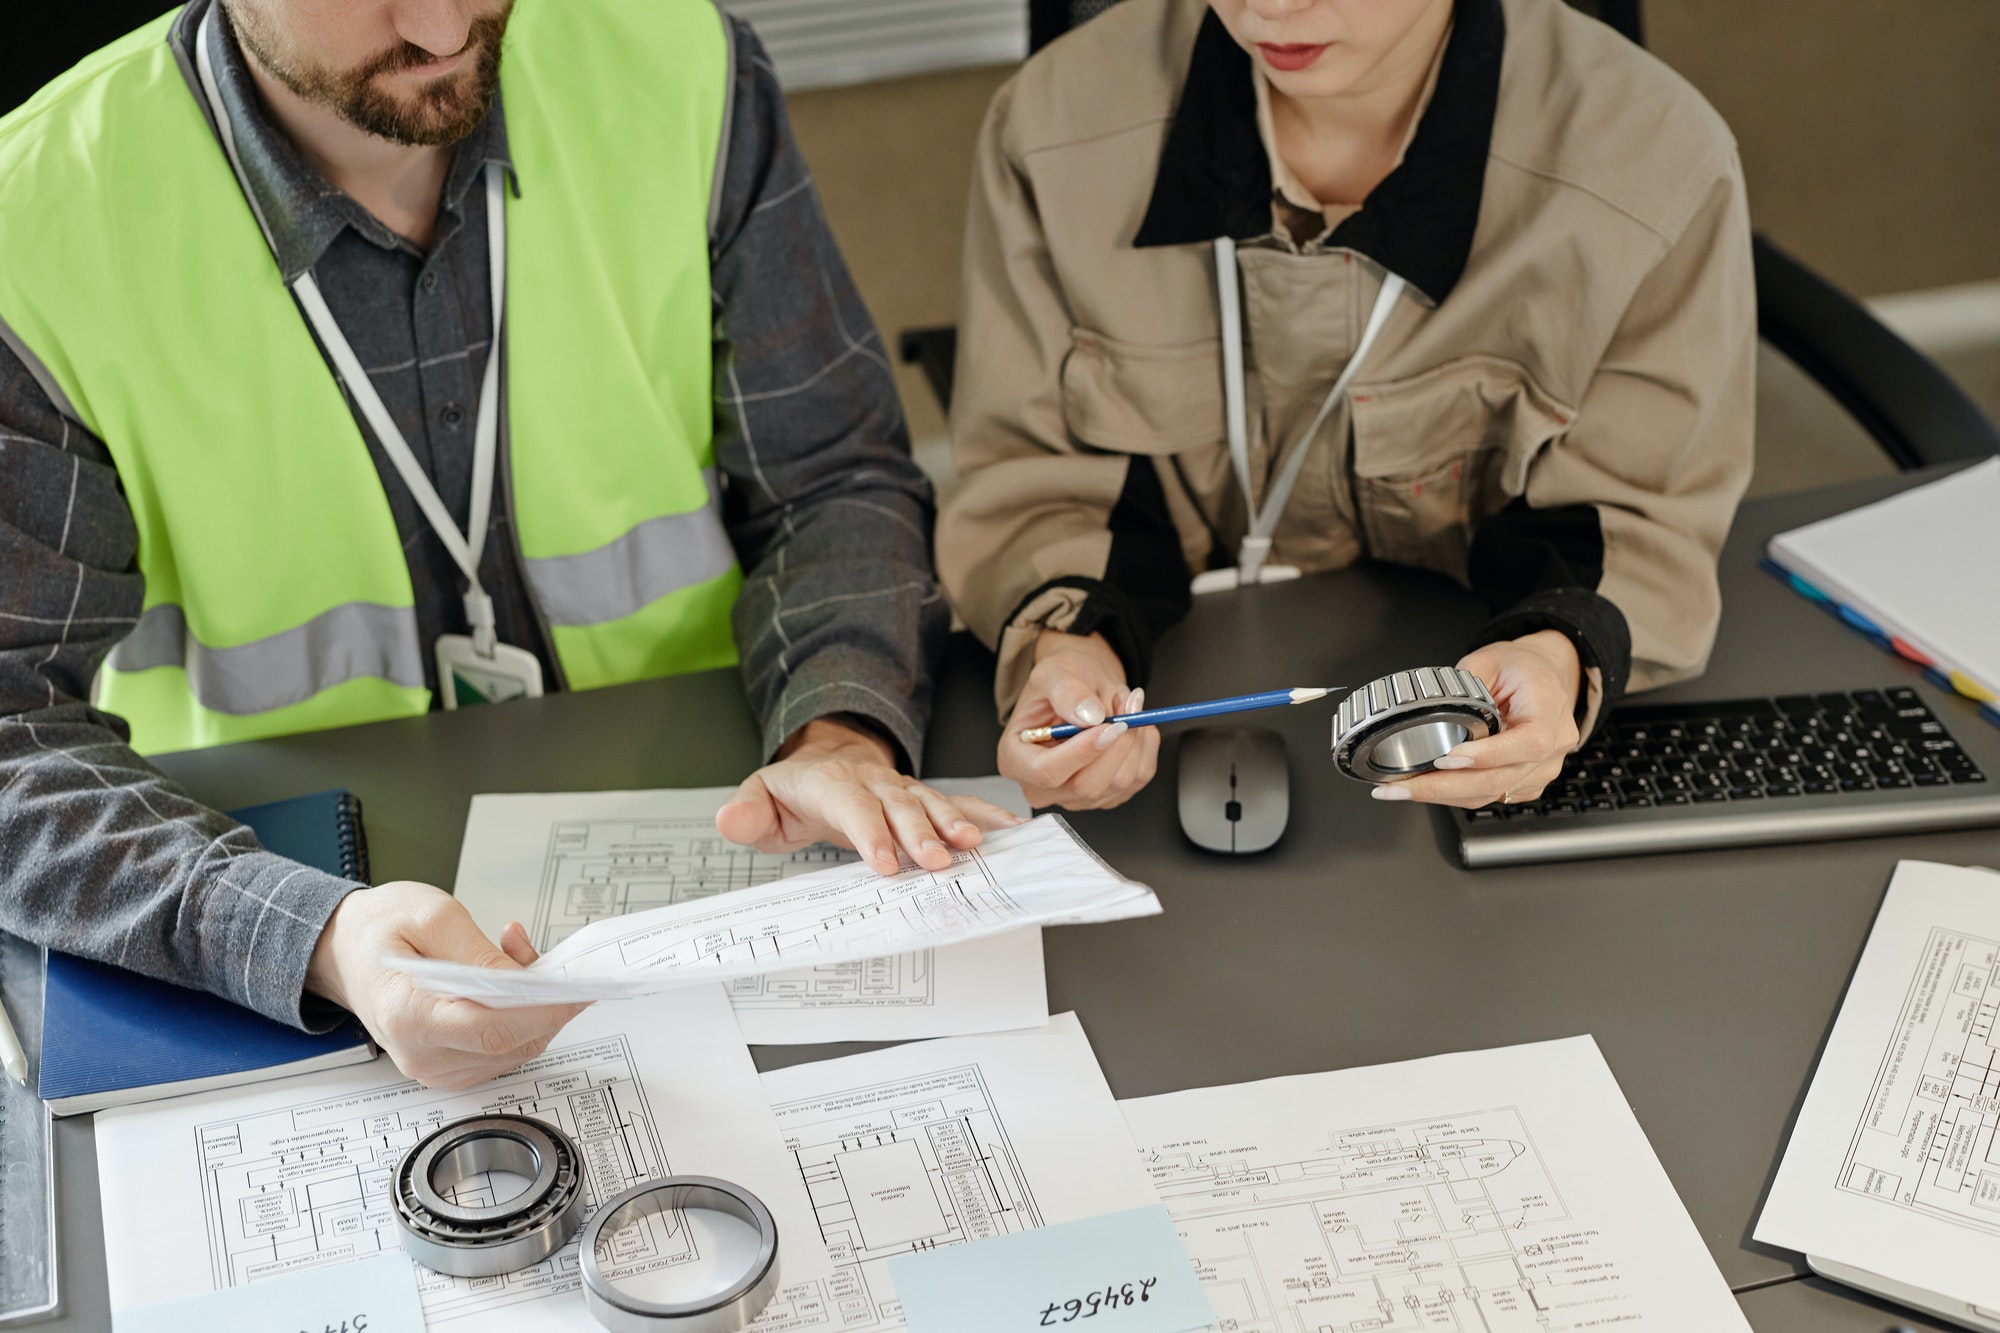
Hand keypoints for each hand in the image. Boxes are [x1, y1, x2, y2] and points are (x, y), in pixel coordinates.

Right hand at [306, 882, 588, 1089]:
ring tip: (515, 955)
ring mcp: (434, 1066)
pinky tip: (508, 981)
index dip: (543, 1013)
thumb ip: (479, 954)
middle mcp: (420, 1054)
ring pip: (514, 1050)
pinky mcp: (449, 1064)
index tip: (578, 991)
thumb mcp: (432, 917)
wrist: (344, 950)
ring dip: (534, 1007)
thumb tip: (523, 982)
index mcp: (408, 1016)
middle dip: (548, 1005)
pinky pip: (502, 1050)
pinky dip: (520, 1017)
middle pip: (510, 1045)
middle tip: (561, 963)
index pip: (491, 1030)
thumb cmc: (378, 930)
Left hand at [716, 717, 1024, 874]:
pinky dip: (985, 815)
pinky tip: (1009, 829)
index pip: (853, 810)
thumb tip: (728, 819)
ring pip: (932, 803)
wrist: (828, 761)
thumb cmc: (796, 792)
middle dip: (921, 833)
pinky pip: (958, 804)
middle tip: (938, 861)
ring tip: (974, 846)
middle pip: (901, 808)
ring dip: (955, 824)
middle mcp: (874, 784)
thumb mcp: (760, 799)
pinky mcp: (925, 799)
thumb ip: (747, 813)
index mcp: (832, 785)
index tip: (885, 864)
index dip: (871, 836)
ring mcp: (904, 789)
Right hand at [997, 631, 1160, 809]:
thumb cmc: (1061, 682)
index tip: (1107, 724)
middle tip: (1126, 703)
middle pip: (1087, 785)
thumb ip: (1067, 691)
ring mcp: (1077, 796)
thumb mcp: (1054, 671)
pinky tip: (1130, 724)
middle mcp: (1043, 787)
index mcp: (1016, 759)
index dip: (1082, 751)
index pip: (1046, 772)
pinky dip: (1144, 744)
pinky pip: (1139, 775)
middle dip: (1116, 743)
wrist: (1082, 689)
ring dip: (1134, 737)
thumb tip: (1089, 716)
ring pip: (1120, 781)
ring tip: (1122, 705)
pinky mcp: (1109, 795)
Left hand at [1372, 630, 1582, 808]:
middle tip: (1402, 785)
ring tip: (1403, 788)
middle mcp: (1553, 746)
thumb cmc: (1523, 666)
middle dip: (1444, 787)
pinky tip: (1428, 788)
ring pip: (1491, 793)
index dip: (1487, 756)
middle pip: (1501, 779)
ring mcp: (1542, 769)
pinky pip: (1491, 796)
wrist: (1547, 674)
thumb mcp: (1492, 657)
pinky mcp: (1527, 782)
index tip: (1446, 758)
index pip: (1527, 743)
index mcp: (1549, 710)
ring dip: (1444, 795)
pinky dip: (1457, 795)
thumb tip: (1433, 707)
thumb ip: (1465, 682)